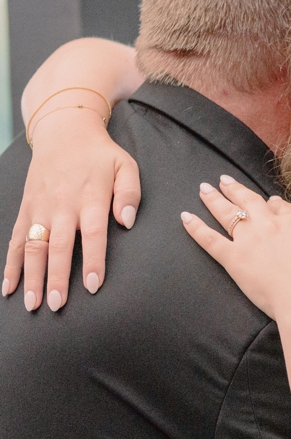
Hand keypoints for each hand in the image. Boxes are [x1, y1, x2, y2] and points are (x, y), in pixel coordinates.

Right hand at [3, 111, 140, 310]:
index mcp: (90, 198)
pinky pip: (14, 239)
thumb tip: (126, 222)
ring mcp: (40, 208)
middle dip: (57, 277)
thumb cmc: (100, 155)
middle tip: (57, 305)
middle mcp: (62, 206)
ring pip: (32, 247)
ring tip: (32, 304)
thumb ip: (130, 194)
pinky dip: (10, 264)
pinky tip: (8, 287)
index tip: (93, 285)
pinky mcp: (26, 209)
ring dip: (31, 277)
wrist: (64, 133)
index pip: (92, 235)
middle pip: (58, 246)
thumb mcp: (126, 166)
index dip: (93, 261)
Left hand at [180, 176, 290, 321]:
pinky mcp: (233, 259)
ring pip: (227, 213)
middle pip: (249, 200)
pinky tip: (185, 217)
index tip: (269, 201)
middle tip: (224, 180)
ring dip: (214, 199)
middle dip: (236, 189)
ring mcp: (248, 240)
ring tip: (204, 188)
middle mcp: (268, 225)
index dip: (274, 203)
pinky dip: (195, 227)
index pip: (280, 207)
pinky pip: (209, 240)